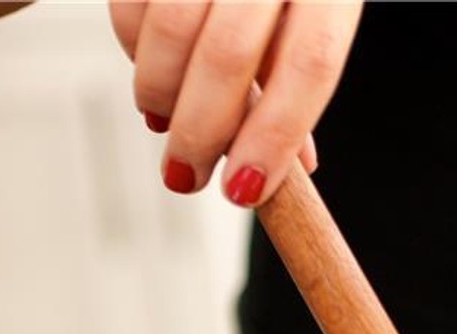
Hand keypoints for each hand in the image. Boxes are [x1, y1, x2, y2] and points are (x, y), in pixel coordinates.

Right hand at [108, 1, 362, 206]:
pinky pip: (133, 1)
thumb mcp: (323, 8)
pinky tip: (150, 68)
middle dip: (201, 131)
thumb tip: (289, 165)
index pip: (308, 68)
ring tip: (163, 122)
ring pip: (172, 28)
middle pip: (229, 56)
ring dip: (159, 93)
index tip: (243, 191)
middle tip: (185, 175)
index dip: (272, 137)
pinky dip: (134, 46)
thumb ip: (299, 75)